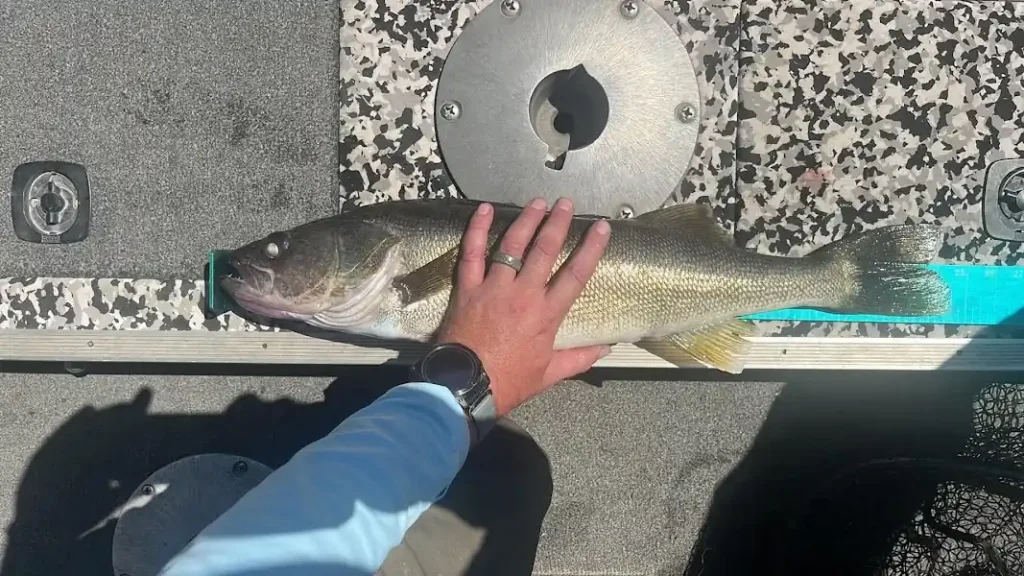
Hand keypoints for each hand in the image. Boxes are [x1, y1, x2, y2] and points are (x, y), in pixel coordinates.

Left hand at [435, 197, 611, 416]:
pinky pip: (471, 253)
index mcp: (546, 315)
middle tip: (566, 203)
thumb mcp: (549, 375)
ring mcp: (494, 288)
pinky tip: (485, 209)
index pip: (575, 275)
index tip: (602, 228)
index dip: (591, 249)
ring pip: (512, 245)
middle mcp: (523, 294)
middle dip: (557, 223)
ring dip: (526, 221)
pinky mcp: (468, 288)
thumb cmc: (508, 383)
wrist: (464, 388)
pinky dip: (477, 229)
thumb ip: (579, 359)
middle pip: (544, 251)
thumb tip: (605, 349)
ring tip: (537, 202)